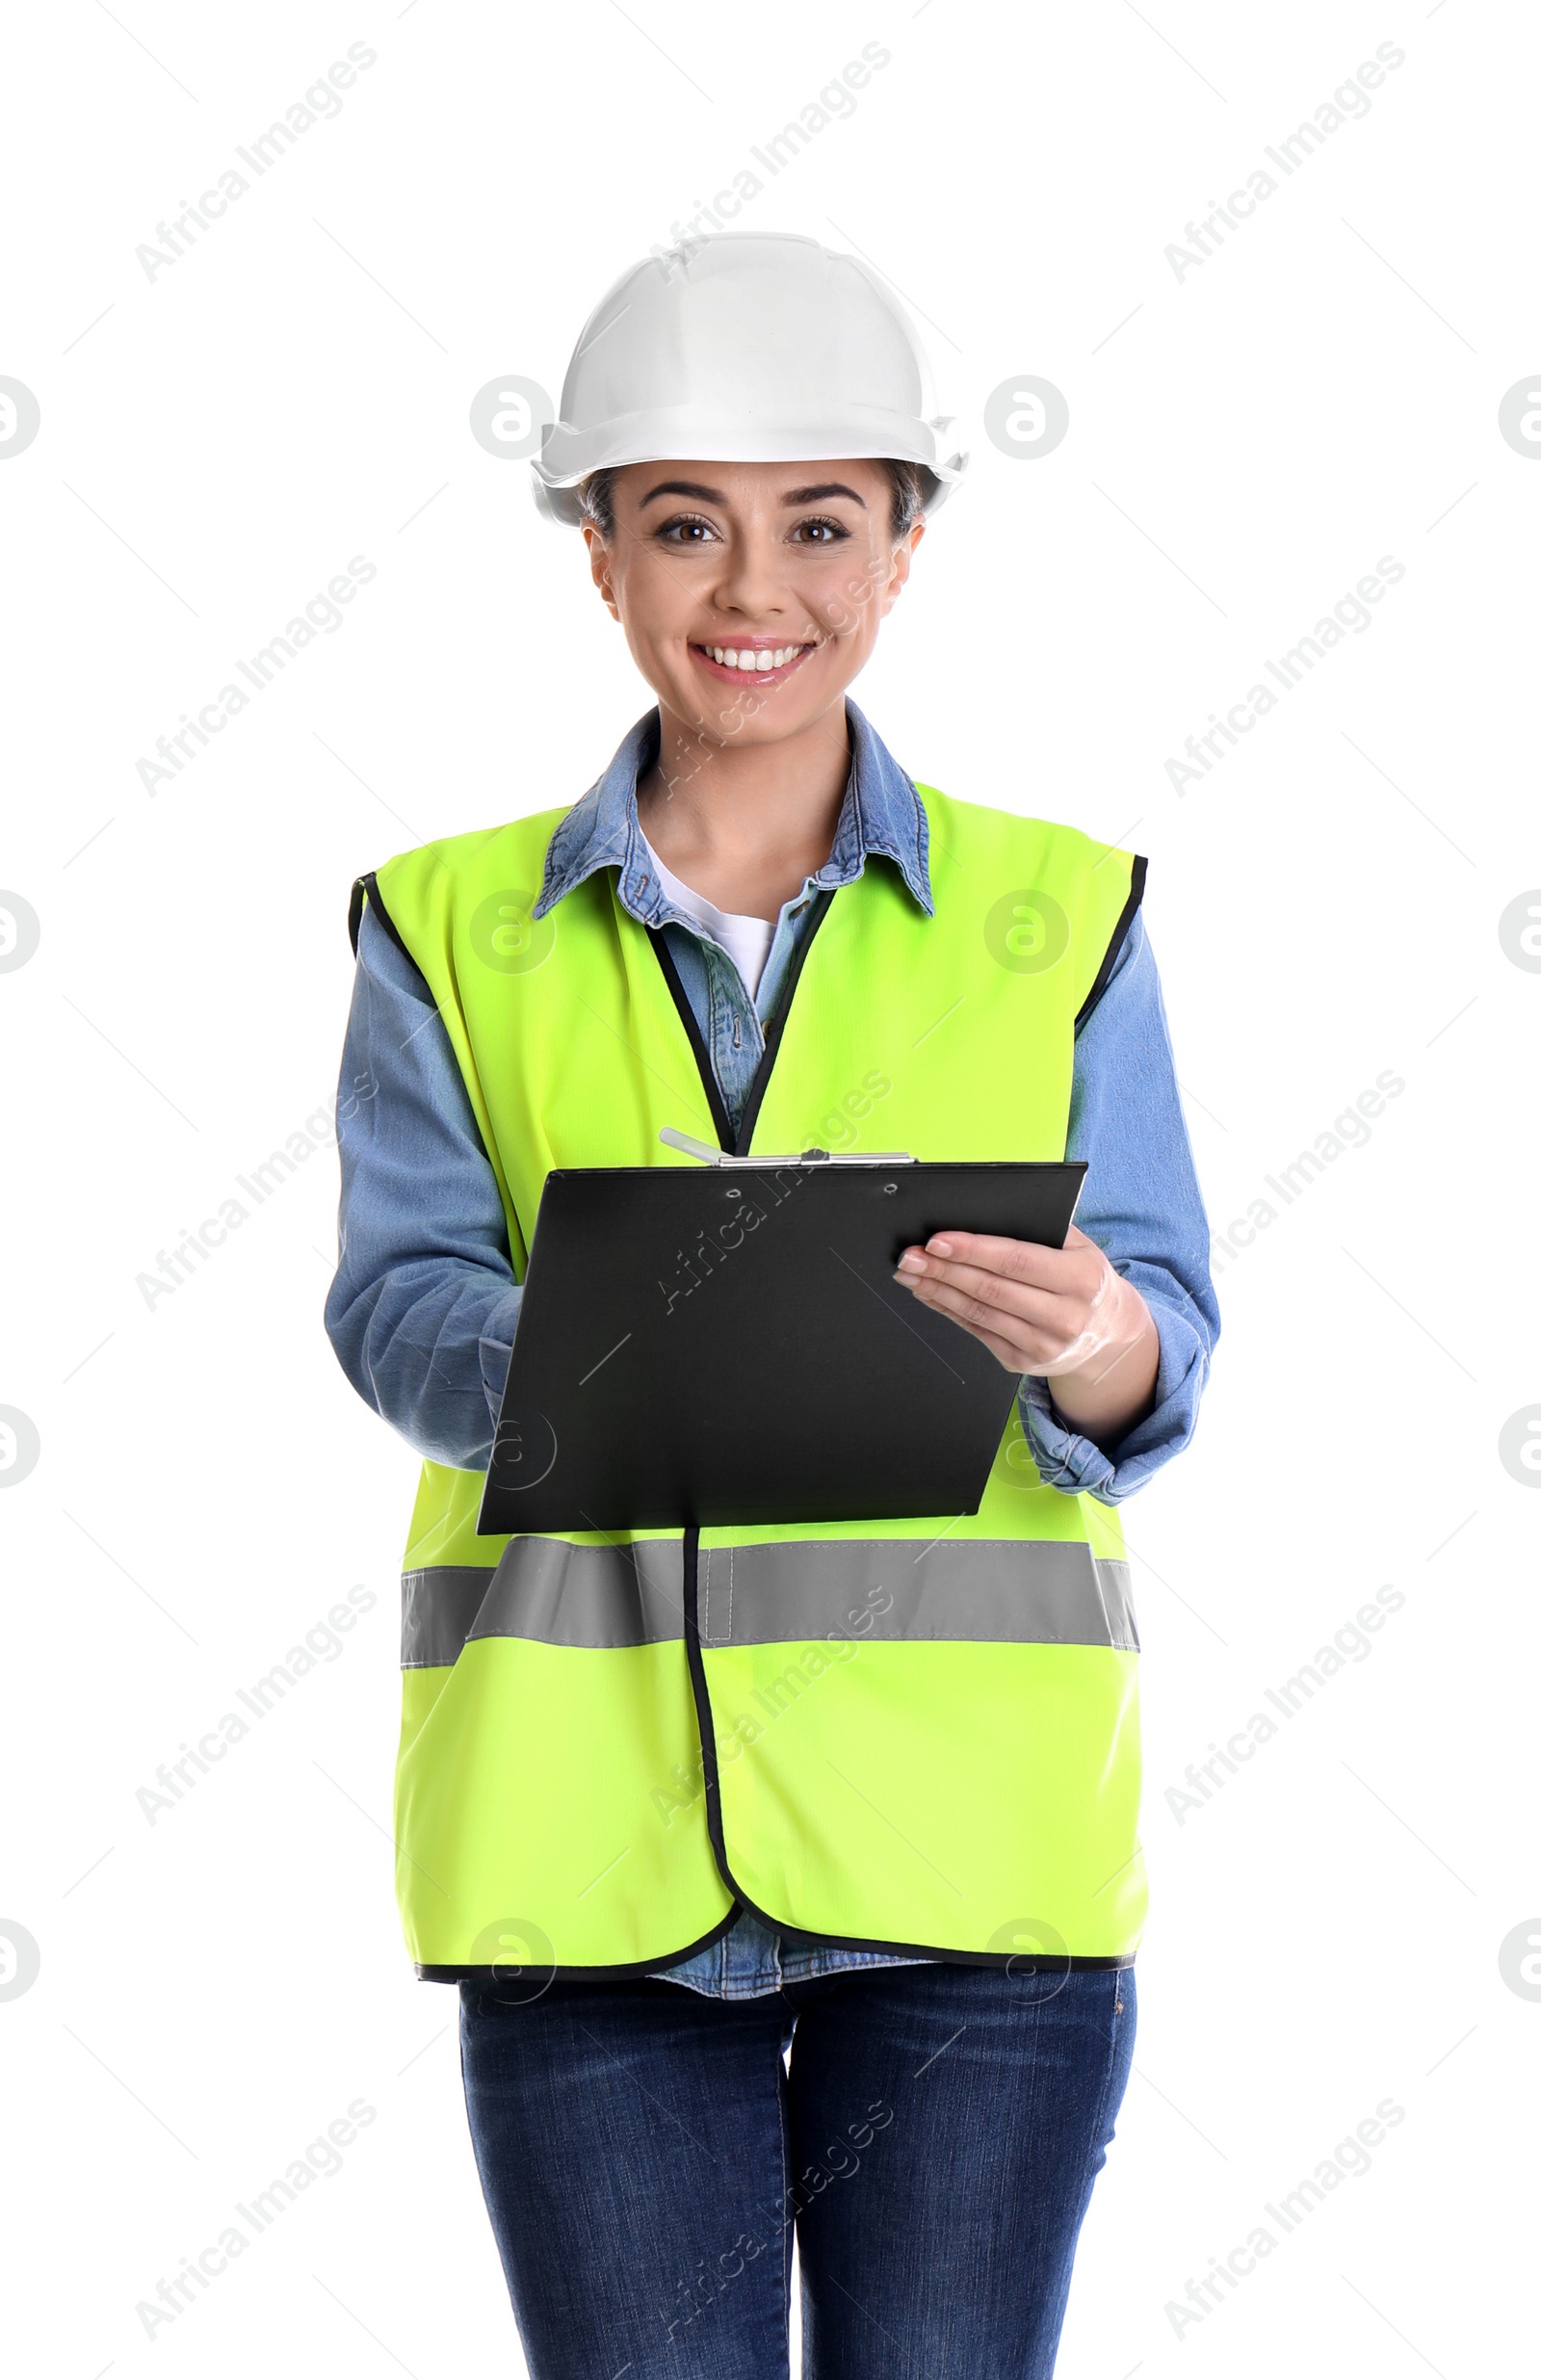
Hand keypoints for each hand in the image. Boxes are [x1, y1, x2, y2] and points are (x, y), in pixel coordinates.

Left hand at [892, 1224, 1159, 1444]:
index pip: (1016, 1261)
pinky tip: (928, 1293)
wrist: (1107, 1334)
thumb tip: (981, 1214)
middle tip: (911, 1255)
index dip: (973, 1251)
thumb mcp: (1080, 1249)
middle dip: (944, 1270)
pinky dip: (947, 1310)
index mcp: (1081, 1280)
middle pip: (990, 1289)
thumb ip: (1042, 1229)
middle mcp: (1065, 1317)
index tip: (937, 1240)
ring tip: (910, 1272)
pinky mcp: (1022, 1362)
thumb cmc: (1084, 1280)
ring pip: (978, 1314)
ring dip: (937, 1291)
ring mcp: (1042, 1345)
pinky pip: (976, 1332)